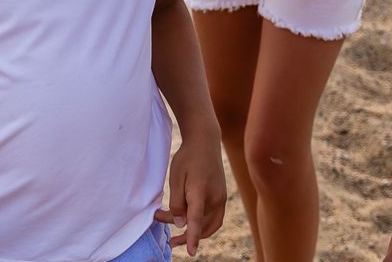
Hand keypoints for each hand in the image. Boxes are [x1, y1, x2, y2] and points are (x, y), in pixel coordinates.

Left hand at [156, 130, 225, 254]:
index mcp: (200, 192)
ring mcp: (220, 198)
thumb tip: (181, 224)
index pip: (196, 220)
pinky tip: (191, 224)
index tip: (191, 251)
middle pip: (201, 226)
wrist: (205, 141)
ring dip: (194, 231)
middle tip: (169, 240)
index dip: (192, 237)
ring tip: (176, 233)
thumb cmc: (188, 158)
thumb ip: (177, 203)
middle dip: (185, 236)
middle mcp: (215, 198)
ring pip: (209, 224)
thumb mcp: (176, 178)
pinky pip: (215, 219)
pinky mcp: (222, 197)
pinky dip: (204, 226)